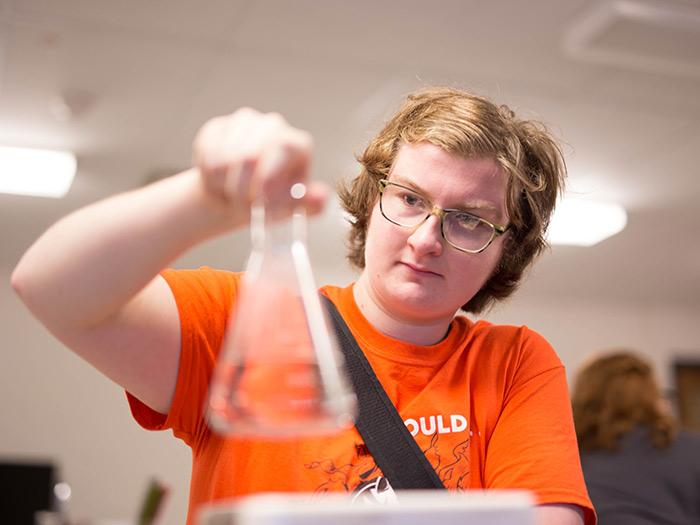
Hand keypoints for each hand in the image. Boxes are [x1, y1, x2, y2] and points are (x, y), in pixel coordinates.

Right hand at [192, 107, 327, 224]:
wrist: (236, 200)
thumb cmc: (269, 204)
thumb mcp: (293, 210)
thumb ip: (310, 204)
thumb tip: (321, 196)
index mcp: (297, 145)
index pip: (284, 147)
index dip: (268, 175)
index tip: (260, 198)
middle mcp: (274, 126)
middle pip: (251, 154)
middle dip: (243, 189)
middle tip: (244, 205)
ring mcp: (244, 123)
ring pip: (226, 155)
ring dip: (226, 185)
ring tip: (233, 195)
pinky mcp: (217, 128)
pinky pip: (208, 153)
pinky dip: (210, 176)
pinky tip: (220, 182)